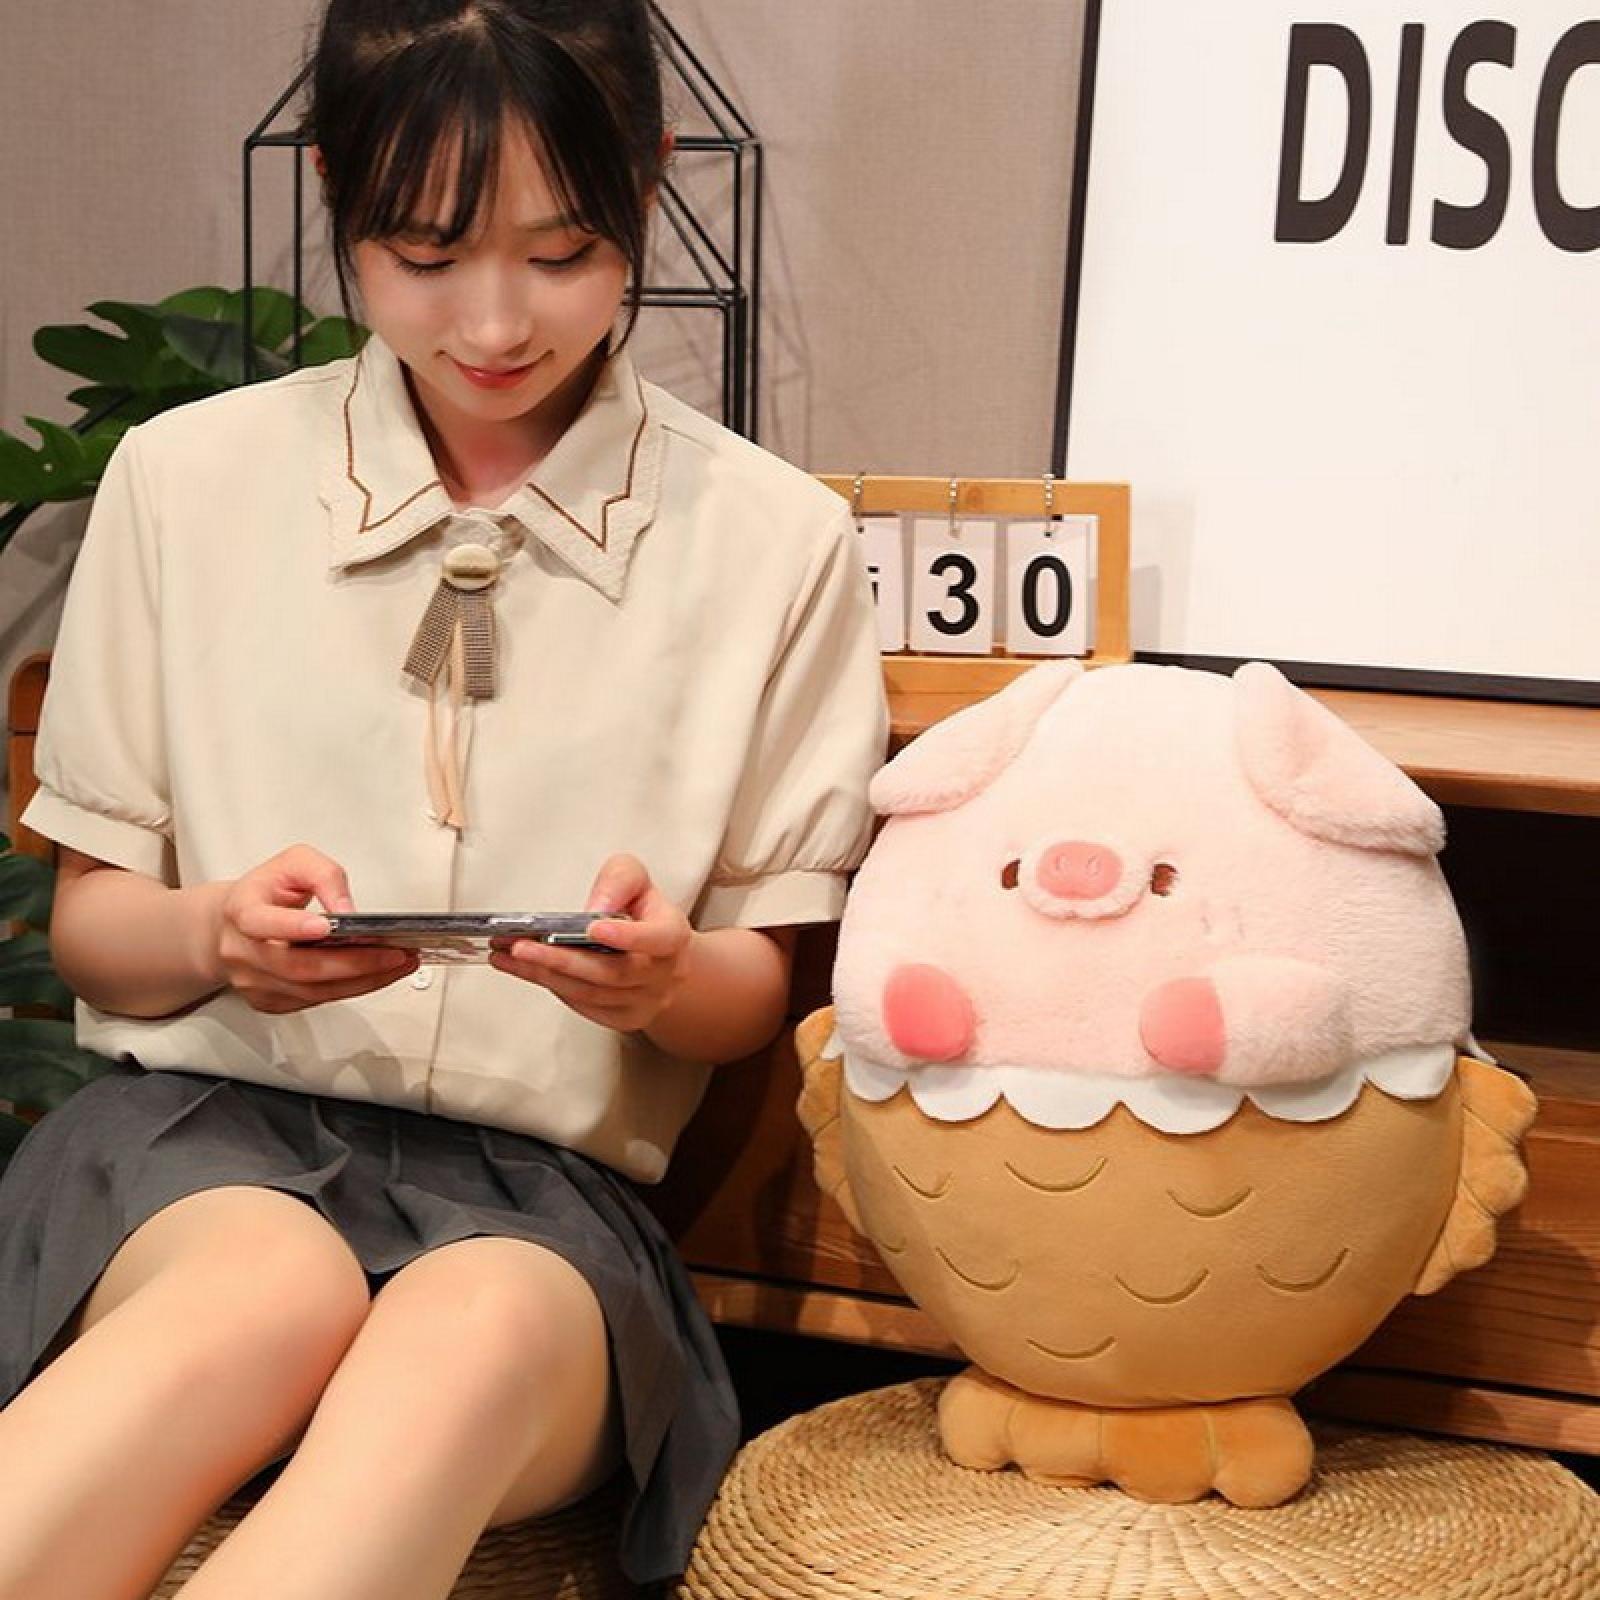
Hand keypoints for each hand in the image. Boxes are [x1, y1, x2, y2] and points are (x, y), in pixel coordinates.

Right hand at [212, 844, 416, 1013]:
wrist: (229, 925)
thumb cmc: (264, 892)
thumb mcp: (294, 863)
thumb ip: (324, 876)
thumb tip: (348, 911)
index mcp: (242, 910)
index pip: (261, 922)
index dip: (293, 927)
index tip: (326, 927)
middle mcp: (243, 951)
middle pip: (299, 967)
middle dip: (353, 963)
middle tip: (393, 954)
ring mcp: (254, 981)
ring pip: (312, 990)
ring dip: (362, 980)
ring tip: (399, 964)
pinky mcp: (270, 1000)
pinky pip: (315, 1000)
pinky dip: (351, 989)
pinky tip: (377, 975)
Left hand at [489, 853, 691, 1033]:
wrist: (659, 955)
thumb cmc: (643, 912)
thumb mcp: (635, 879)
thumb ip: (618, 881)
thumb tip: (595, 909)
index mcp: (673, 935)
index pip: (659, 939)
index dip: (628, 936)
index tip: (593, 928)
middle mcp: (665, 974)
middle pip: (612, 973)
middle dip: (562, 959)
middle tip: (521, 946)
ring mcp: (645, 1001)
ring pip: (591, 993)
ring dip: (545, 975)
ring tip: (509, 956)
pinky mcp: (624, 1018)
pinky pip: (585, 1007)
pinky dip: (552, 987)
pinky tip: (526, 970)